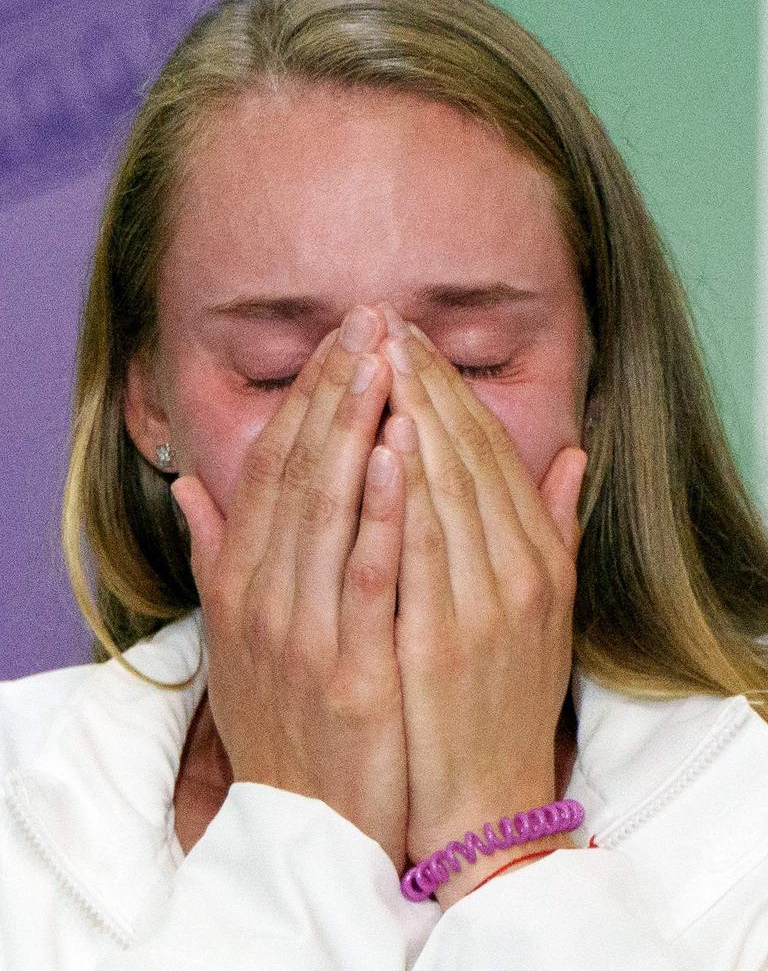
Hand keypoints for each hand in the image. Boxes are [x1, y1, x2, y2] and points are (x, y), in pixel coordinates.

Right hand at [170, 307, 410, 873]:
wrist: (303, 823)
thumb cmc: (281, 716)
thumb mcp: (233, 635)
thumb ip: (215, 553)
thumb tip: (189, 485)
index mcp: (240, 581)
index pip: (272, 467)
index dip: (306, 398)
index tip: (342, 341)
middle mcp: (261, 595)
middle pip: (298, 471)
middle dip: (336, 389)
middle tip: (371, 320)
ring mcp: (302, 632)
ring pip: (325, 510)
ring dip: (355, 428)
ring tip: (386, 359)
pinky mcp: (350, 670)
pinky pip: (364, 577)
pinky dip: (377, 512)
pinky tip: (398, 454)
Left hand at [376, 304, 587, 903]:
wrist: (485, 795)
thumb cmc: (501, 694)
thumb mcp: (545, 608)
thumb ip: (555, 527)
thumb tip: (575, 453)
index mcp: (539, 557)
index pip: (493, 452)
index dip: (452, 391)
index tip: (412, 342)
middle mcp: (522, 571)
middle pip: (471, 456)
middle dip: (427, 384)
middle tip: (386, 325)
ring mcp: (488, 606)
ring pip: (452, 490)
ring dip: (417, 418)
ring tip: (380, 357)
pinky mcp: (448, 642)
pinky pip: (427, 553)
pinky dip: (409, 494)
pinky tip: (386, 443)